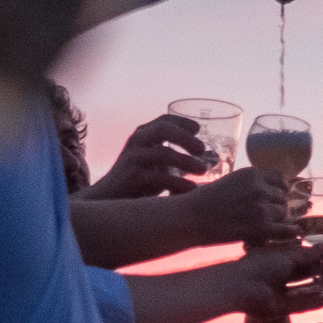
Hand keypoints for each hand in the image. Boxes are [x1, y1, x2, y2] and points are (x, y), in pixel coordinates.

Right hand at [82, 114, 213, 199]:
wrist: (108, 201)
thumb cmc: (138, 182)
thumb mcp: (158, 166)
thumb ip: (181, 160)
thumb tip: (215, 158)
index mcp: (143, 136)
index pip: (165, 120)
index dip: (183, 122)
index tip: (198, 129)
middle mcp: (137, 142)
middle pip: (163, 129)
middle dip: (185, 137)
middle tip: (202, 150)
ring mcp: (133, 159)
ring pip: (163, 153)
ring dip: (186, 162)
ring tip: (202, 171)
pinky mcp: (132, 179)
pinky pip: (159, 177)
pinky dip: (178, 184)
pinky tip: (192, 189)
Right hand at [181, 166, 294, 245]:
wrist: (191, 218)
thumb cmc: (205, 202)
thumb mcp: (231, 182)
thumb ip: (251, 184)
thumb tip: (271, 192)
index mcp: (252, 174)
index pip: (279, 179)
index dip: (278, 190)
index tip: (276, 198)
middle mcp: (260, 188)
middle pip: (282, 198)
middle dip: (276, 207)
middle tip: (264, 217)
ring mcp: (262, 207)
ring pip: (283, 214)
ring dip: (277, 220)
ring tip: (263, 226)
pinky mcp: (261, 227)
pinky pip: (285, 229)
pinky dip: (291, 232)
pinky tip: (296, 233)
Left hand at [234, 243, 322, 318]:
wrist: (242, 287)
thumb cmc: (261, 264)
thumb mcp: (288, 256)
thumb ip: (309, 254)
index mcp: (275, 259)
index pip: (299, 257)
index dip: (315, 255)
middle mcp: (277, 276)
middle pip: (302, 274)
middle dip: (318, 270)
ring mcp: (278, 293)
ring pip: (302, 290)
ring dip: (318, 286)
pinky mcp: (280, 308)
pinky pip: (300, 305)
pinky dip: (315, 302)